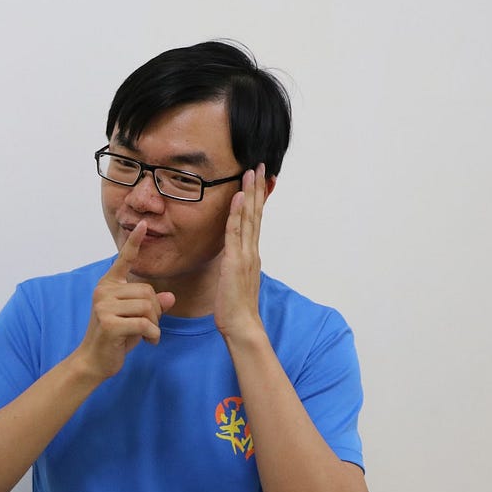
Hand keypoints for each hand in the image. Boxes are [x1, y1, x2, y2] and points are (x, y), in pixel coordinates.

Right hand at [74, 221, 175, 379]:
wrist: (94, 361)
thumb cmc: (116, 338)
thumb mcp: (136, 318)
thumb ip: (151, 305)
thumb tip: (170, 297)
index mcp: (109, 285)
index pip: (124, 260)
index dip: (135, 242)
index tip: (144, 224)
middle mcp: (104, 291)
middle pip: (148, 291)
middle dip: (156, 311)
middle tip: (150, 326)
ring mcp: (104, 306)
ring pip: (148, 307)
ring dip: (155, 325)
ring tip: (147, 335)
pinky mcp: (109, 323)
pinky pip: (144, 323)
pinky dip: (153, 335)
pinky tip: (149, 342)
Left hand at [215, 166, 267, 337]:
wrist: (242, 326)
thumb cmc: (235, 308)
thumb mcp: (235, 281)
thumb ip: (235, 265)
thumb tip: (232, 256)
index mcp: (251, 255)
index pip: (255, 221)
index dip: (257, 199)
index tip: (259, 180)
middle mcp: (251, 251)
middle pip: (256, 213)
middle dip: (257, 189)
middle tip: (259, 165)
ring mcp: (245, 255)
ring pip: (249, 218)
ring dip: (249, 194)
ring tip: (250, 172)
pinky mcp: (235, 262)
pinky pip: (236, 233)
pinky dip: (238, 214)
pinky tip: (238, 197)